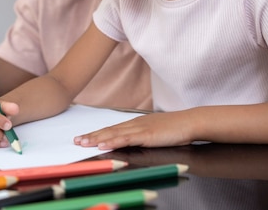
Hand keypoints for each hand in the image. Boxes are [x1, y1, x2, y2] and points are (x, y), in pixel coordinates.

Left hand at [74, 111, 193, 149]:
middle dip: (92, 136)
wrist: (191, 122)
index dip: (98, 133)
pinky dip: (112, 141)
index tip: (85, 137)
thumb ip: (145, 134)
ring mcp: (140, 128)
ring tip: (83, 143)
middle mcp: (135, 124)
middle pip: (110, 130)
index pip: (114, 129)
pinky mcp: (146, 135)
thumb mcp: (157, 131)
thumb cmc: (177, 128)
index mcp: (137, 123)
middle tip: (76, 140)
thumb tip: (135, 140)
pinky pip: (126, 139)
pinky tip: (103, 144)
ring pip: (114, 133)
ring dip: (97, 138)